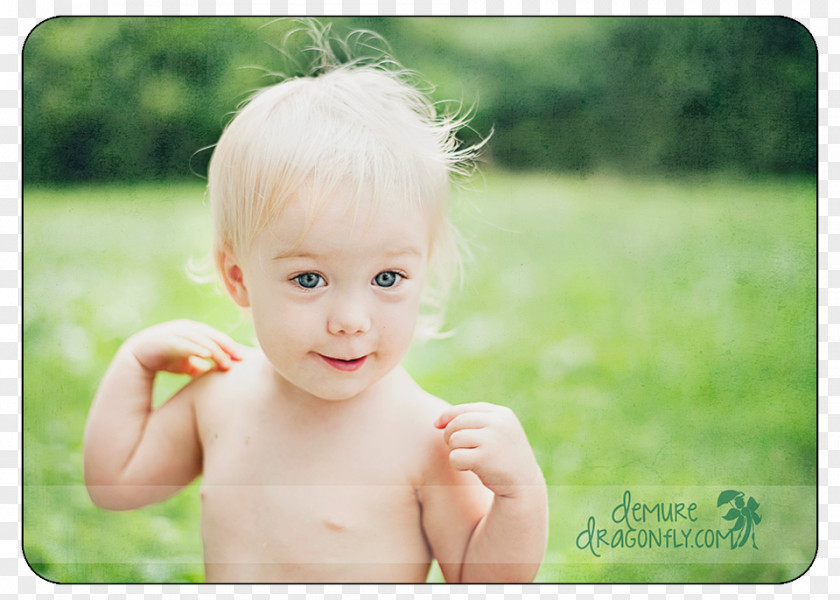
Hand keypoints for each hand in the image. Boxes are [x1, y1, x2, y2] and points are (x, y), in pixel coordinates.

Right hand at [123, 319, 245, 376]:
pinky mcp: (164, 339)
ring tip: (225, 362)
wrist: (135, 358)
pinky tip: (207, 356)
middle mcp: (186, 329)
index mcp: (194, 332)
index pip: (217, 338)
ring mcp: (174, 332)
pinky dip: (196, 348)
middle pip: (211, 336)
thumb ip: (200, 366)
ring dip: (214, 350)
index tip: (243, 358)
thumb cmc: (164, 360)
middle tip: (240, 359)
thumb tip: (215, 373)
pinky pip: (183, 343)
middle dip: (227, 346)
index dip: (230, 346)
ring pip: (199, 339)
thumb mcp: (186, 364)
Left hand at [434, 402, 543, 497]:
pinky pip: (455, 456)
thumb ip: (470, 422)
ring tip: (470, 458)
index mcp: (502, 414)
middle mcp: (499, 423)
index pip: (465, 409)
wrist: (523, 485)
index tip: (437, 425)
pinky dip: (457, 464)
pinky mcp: (484, 458)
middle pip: (457, 423)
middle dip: (450, 436)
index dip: (448, 416)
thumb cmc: (502, 456)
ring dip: (455, 451)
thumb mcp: (494, 432)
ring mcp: (492, 440)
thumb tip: (437, 422)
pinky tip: (471, 468)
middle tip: (458, 448)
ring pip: (454, 439)